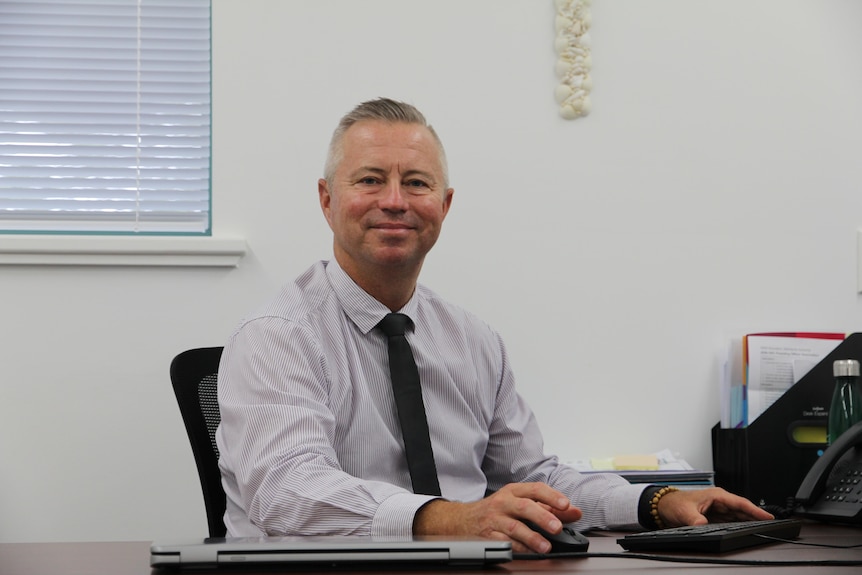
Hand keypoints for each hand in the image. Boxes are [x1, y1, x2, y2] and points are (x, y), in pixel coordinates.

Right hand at [413, 482, 581, 553]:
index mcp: (514, 491)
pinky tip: (529, 552)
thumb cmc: (497, 509)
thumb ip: (549, 506)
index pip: (535, 489)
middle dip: (543, 516)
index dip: (552, 496)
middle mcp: (504, 502)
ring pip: (514, 527)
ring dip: (532, 537)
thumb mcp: (520, 501)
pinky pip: (504, 542)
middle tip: (557, 527)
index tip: (566, 505)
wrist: (463, 519)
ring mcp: (494, 519)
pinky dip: (518, 548)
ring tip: (546, 546)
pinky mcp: (487, 535)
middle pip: (525, 506)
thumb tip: (575, 512)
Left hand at [656, 487, 773, 527]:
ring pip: (739, 516)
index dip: (755, 510)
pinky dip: (740, 525)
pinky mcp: (715, 517)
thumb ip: (695, 519)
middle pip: (743, 510)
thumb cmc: (673, 504)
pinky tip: (747, 530)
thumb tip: (703, 525)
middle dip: (757, 517)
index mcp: (716, 496)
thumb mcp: (684, 512)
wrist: (663, 507)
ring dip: (750, 522)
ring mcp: (718, 509)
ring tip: (763, 528)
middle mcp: (719, 501)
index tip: (768, 517)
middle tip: (771, 526)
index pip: (740, 503)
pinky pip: (732, 521)